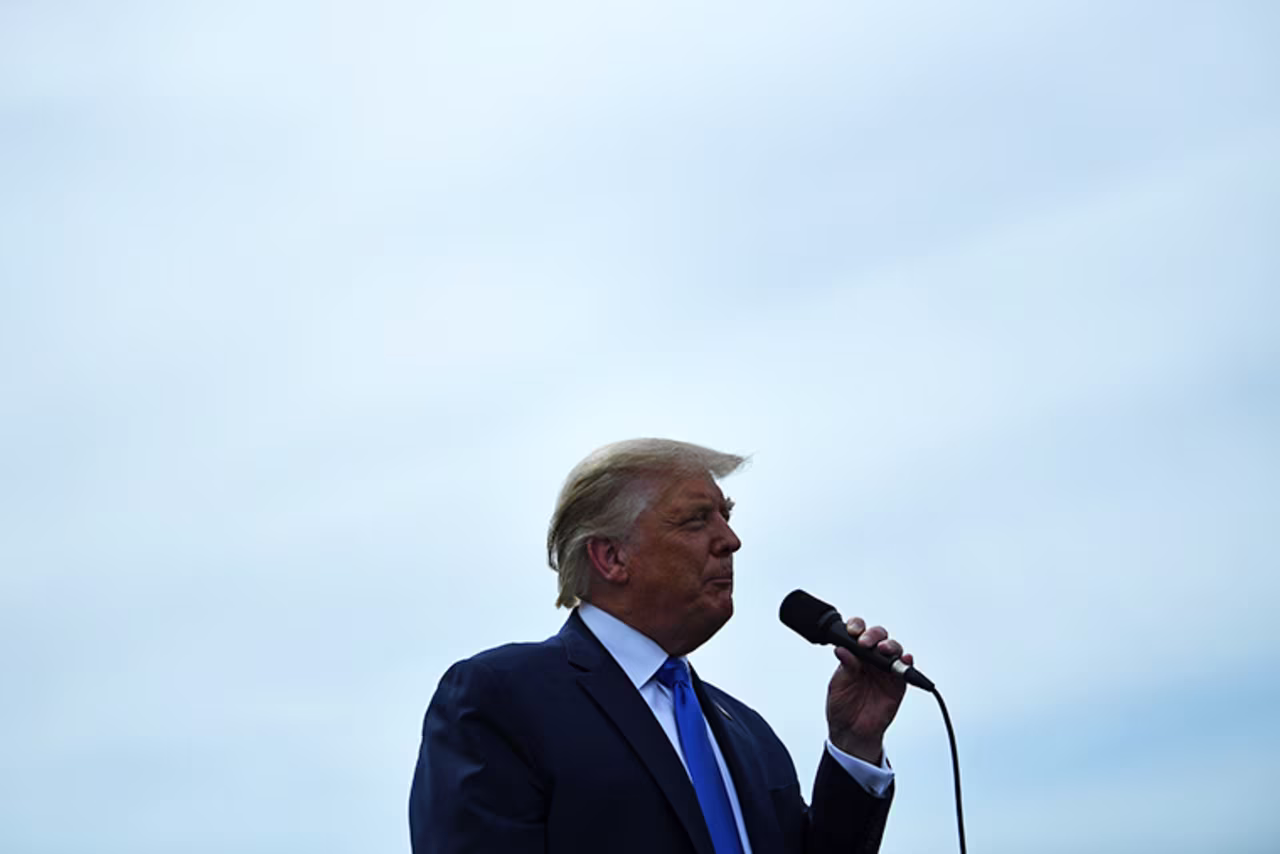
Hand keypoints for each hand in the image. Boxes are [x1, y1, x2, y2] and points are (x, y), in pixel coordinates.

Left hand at [826, 617, 910, 763]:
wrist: (851, 732)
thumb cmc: (842, 706)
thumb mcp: (838, 685)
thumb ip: (845, 667)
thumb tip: (842, 649)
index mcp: (854, 655)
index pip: (858, 633)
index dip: (857, 627)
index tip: (852, 631)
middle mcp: (871, 660)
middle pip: (879, 637)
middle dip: (874, 635)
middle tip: (866, 642)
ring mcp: (885, 671)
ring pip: (894, 650)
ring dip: (891, 646)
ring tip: (884, 649)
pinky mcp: (897, 684)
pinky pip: (906, 670)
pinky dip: (908, 663)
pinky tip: (906, 659)